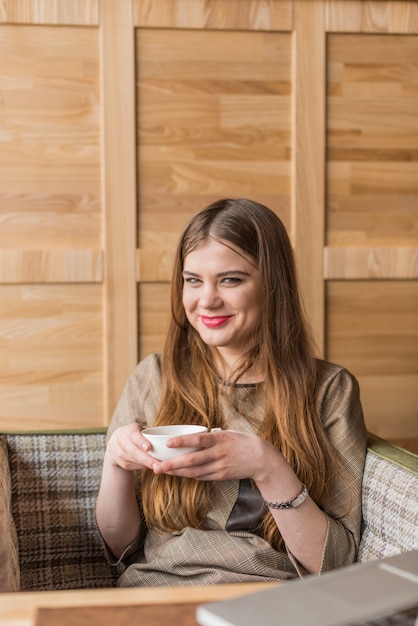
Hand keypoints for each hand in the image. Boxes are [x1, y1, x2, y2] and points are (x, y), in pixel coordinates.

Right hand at [105, 423, 157, 471]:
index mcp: (129, 431)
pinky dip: (145, 467)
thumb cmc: (136, 435)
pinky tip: (154, 468)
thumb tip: (173, 438)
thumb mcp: (140, 430)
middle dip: (147, 459)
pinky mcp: (123, 464)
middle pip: (134, 452)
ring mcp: (120, 454)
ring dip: (147, 465)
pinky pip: (135, 467)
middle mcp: (122, 442)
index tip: (149, 448)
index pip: (134, 436)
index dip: (141, 442)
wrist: (115, 444)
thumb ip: (152, 433)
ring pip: (135, 461)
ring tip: (160, 467)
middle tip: (159, 464)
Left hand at [150, 428, 284, 483]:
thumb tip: (193, 438)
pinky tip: (179, 474)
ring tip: (162, 471)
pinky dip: (189, 475)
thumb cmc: (242, 442)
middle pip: (191, 461)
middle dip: (172, 465)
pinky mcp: (221, 476)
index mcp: (219, 439)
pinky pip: (202, 476)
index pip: (197, 440)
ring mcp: (220, 467)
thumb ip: (211, 437)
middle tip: (156, 467)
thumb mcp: (227, 434)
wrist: (262, 458)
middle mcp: (218, 454)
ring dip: (177, 472)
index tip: (167, 443)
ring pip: (194, 472)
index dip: (181, 442)